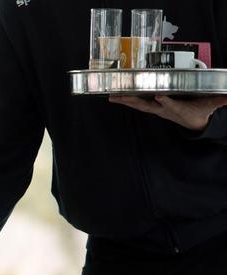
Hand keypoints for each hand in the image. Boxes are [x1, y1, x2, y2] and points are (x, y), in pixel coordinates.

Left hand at [109, 95, 226, 130]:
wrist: (194, 125)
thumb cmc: (200, 112)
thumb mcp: (211, 105)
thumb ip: (221, 99)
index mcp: (178, 109)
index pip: (172, 105)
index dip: (166, 101)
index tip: (160, 96)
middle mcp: (164, 109)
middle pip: (147, 105)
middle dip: (133, 101)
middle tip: (120, 96)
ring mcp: (157, 109)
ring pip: (139, 104)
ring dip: (125, 100)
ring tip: (111, 96)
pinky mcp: (153, 108)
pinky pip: (137, 103)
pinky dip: (126, 99)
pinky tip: (115, 96)